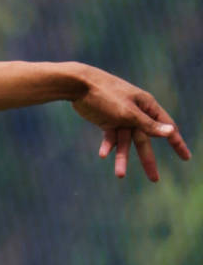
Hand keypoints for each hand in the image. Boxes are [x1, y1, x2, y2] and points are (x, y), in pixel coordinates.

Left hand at [70, 67, 191, 179]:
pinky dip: (108, 145)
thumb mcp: (128, 112)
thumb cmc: (106, 95)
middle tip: (154, 180)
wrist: (78, 84)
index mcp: (147, 107)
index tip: (186, 157)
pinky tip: (103, 155)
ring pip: (125, 142)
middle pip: (144, 140)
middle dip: (148, 160)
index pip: (166, 127)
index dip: (176, 143)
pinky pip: (110, 137)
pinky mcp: (106, 120)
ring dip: (122, 158)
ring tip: (120, 175)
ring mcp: (121, 118)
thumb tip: (171, 131)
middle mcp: (136, 113)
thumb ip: (148, 124)